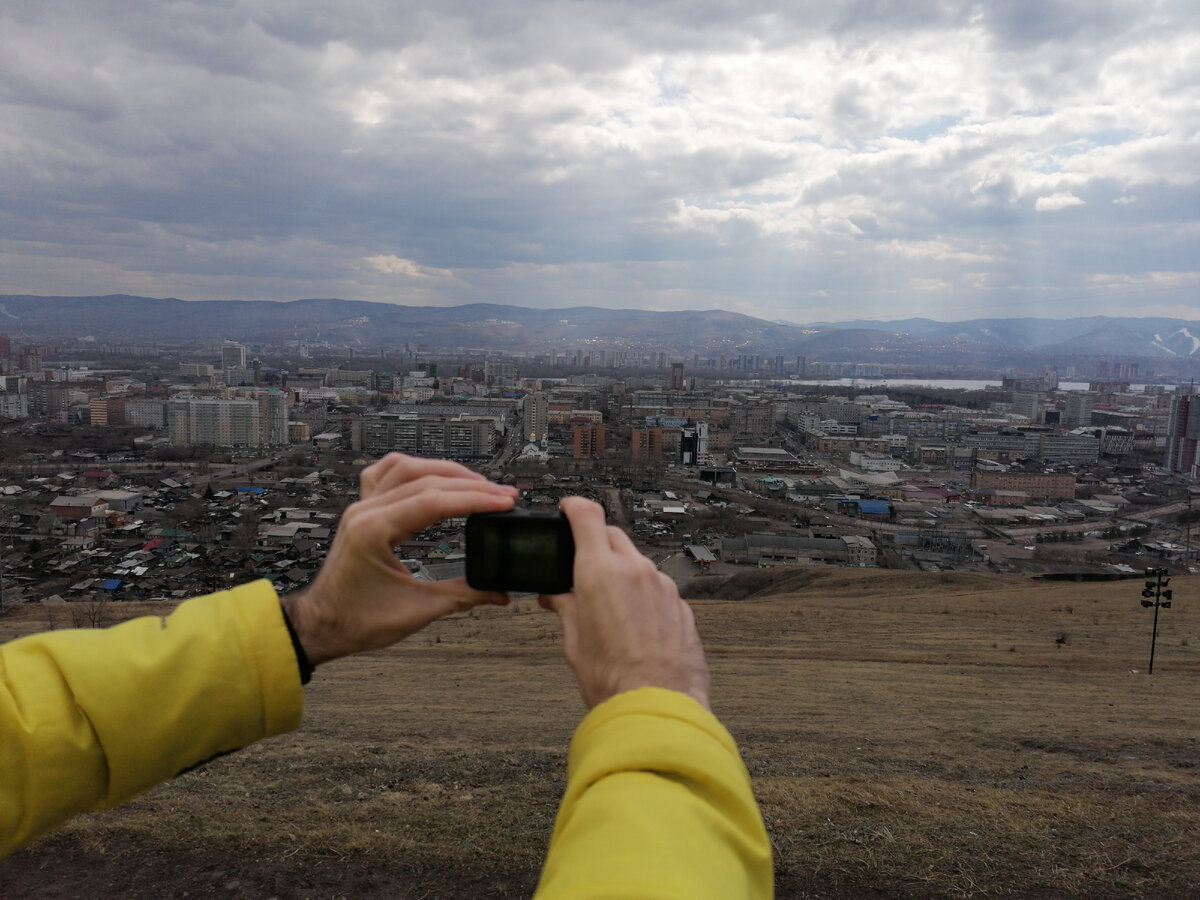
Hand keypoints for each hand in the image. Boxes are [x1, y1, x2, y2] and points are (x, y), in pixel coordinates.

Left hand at [281, 454, 517, 664]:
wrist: (321, 626)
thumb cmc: (355, 620)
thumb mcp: (417, 610)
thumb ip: (464, 596)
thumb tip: (498, 591)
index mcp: (373, 531)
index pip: (433, 501)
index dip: (474, 498)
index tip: (502, 501)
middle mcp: (364, 512)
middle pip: (424, 479)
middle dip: (469, 485)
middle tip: (501, 494)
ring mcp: (361, 507)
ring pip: (405, 467)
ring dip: (444, 471)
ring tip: (476, 483)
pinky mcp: (362, 511)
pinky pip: (385, 472)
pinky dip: (414, 468)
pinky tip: (432, 474)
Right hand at [539, 497, 709, 709]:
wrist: (656, 708)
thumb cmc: (614, 680)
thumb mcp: (574, 643)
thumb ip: (566, 609)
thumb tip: (556, 598)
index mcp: (599, 572)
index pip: (586, 515)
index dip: (573, 507)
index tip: (567, 510)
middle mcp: (635, 570)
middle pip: (612, 534)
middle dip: (596, 544)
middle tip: (582, 568)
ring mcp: (662, 586)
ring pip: (638, 561)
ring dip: (622, 572)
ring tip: (609, 607)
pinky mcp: (681, 604)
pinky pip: (658, 587)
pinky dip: (644, 595)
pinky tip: (635, 625)